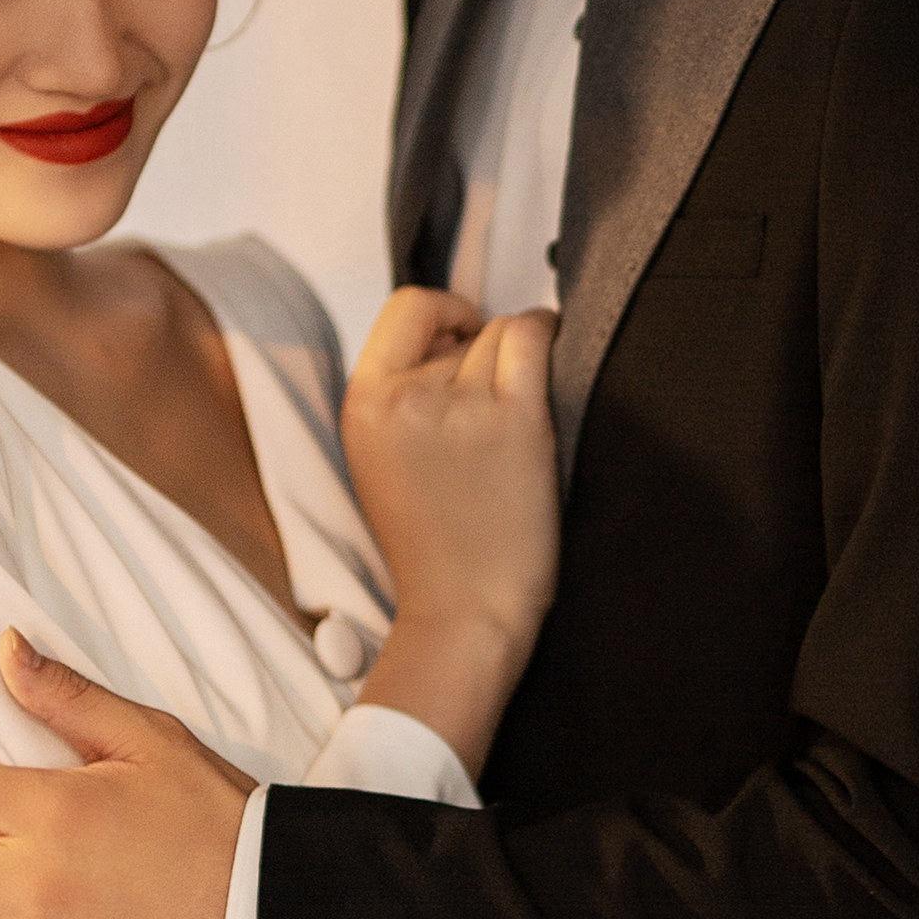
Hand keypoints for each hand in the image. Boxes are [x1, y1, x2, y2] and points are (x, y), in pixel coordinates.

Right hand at [339, 288, 559, 772]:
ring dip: (519, 356)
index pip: (405, 307)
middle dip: (482, 353)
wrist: (465, 611)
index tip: (461, 339)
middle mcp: (407, 396)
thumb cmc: (434, 547)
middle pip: (461, 328)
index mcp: (364, 406)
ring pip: (502, 332)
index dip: (442, 315)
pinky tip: (555, 357)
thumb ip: (401, 396)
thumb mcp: (381, 460)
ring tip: (517, 411)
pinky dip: (549, 335)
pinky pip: (534, 338)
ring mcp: (462, 405)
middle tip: (493, 405)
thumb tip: (456, 335)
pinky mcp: (516, 419)